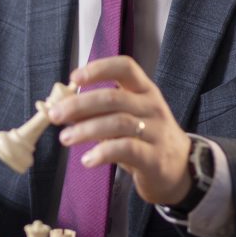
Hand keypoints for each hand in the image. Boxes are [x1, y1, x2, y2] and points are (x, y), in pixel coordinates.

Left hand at [48, 55, 193, 205]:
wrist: (181, 169)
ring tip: (65, 138)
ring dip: (85, 130)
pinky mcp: (154, 157)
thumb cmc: (146, 138)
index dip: (99, 69)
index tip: (74, 78)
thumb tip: (62, 106)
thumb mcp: (127, 118)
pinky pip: (126, 149)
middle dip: (79, 105)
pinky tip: (87, 160)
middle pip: (113, 98)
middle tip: (55, 115)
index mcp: (144, 90)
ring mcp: (156, 131)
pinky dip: (102, 153)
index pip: (125, 67)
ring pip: (117, 123)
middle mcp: (152, 106)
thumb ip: (100, 111)